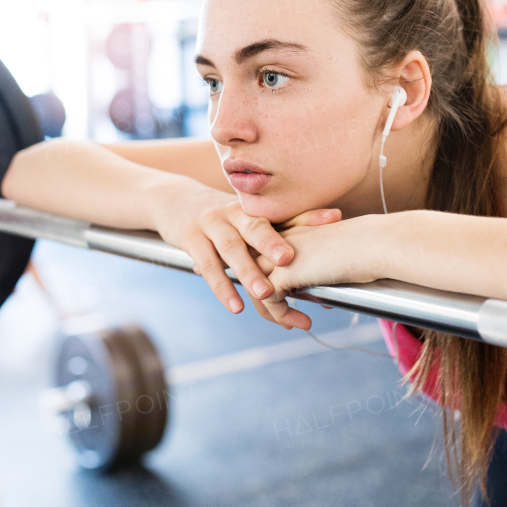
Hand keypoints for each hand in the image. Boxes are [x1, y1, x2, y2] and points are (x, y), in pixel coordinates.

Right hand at [150, 182, 339, 315]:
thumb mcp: (247, 219)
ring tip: (267, 294)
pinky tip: (235, 306)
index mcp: (255, 209)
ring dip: (249, 272)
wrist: (173, 200)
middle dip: (273, 243)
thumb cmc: (223, 218)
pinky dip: (221, 286)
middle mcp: (235, 213)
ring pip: (232, 249)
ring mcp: (212, 224)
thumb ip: (276, 233)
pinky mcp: (191, 239)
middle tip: (290, 260)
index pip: (285, 213)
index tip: (334, 218)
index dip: (309, 216)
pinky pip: (207, 265)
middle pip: (256, 227)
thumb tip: (318, 253)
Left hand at [257, 216, 389, 327]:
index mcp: (291, 228)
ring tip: (292, 324)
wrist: (374, 243)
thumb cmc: (366, 247)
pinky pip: (269, 300)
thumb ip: (320, 269)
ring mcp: (277, 254)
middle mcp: (279, 237)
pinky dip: (282, 315)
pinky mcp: (282, 272)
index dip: (276, 277)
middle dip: (268, 296)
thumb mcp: (335, 253)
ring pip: (256, 286)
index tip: (295, 296)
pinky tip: (303, 322)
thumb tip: (320, 296)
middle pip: (256, 270)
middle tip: (287, 317)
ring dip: (273, 310)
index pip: (269, 254)